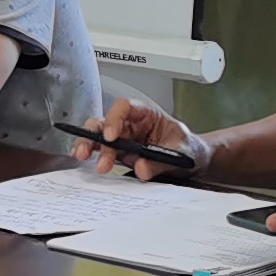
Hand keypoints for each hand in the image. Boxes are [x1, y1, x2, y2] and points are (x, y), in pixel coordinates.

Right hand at [76, 97, 203, 176]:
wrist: (192, 162)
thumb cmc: (188, 148)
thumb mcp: (182, 153)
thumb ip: (161, 161)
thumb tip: (141, 168)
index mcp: (147, 114)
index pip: (125, 107)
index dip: (114, 118)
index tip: (111, 137)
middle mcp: (131, 123)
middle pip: (105, 121)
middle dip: (95, 136)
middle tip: (90, 152)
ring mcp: (123, 138)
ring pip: (98, 134)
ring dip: (89, 145)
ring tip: (83, 157)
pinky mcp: (120, 153)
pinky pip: (101, 150)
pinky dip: (92, 154)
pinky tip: (85, 160)